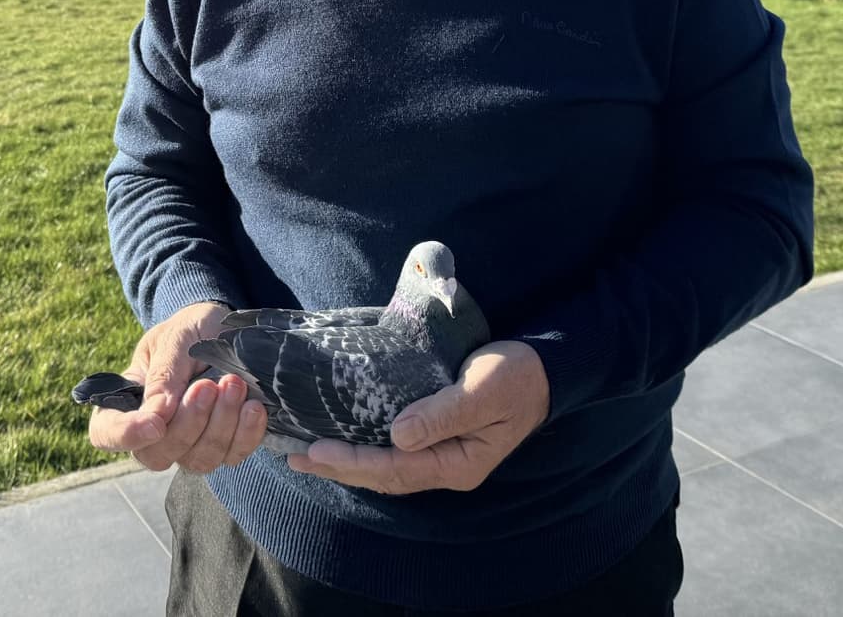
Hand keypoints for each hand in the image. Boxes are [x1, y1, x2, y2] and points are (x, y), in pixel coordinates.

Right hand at [87, 300, 269, 473]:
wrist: (226, 329)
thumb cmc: (191, 329)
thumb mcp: (176, 337)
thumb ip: (164, 373)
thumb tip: (156, 414)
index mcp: (128, 399)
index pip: (106, 431)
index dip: (124, 435)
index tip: (155, 424)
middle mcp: (155, 431)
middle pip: (157, 454)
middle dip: (187, 425)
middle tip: (208, 385)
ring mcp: (190, 443)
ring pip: (197, 460)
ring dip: (220, 426)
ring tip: (235, 384)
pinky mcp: (225, 445)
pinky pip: (232, 456)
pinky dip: (245, 434)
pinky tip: (253, 407)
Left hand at [286, 340, 549, 494]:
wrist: (546, 368)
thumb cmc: (516, 375)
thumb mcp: (483, 389)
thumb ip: (443, 413)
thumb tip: (398, 436)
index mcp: (459, 463)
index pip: (396, 468)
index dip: (354, 461)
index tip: (317, 450)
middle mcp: (448, 467)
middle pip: (386, 475)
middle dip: (341, 467)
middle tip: (297, 456)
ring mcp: (445, 455)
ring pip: (388, 466)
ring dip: (349, 461)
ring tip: (309, 454)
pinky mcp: (441, 437)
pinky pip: (396, 451)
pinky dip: (366, 447)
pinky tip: (346, 439)